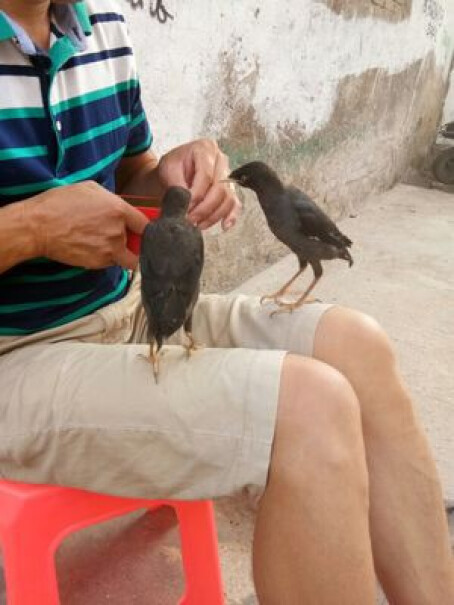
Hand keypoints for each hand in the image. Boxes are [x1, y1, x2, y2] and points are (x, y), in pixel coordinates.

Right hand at [29, 181, 148, 268]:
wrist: (38, 226)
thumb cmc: (60, 203)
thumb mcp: (90, 189)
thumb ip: (112, 200)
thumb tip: (121, 208)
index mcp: (118, 210)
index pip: (146, 224)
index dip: (145, 228)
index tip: (142, 230)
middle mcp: (118, 232)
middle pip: (139, 243)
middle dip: (132, 241)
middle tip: (120, 237)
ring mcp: (109, 250)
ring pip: (128, 257)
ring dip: (121, 253)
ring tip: (102, 243)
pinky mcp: (98, 263)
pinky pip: (111, 263)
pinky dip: (106, 258)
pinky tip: (91, 248)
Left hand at [158, 138, 240, 230]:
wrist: (175, 170)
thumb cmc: (173, 167)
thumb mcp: (168, 170)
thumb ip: (177, 185)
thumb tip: (187, 204)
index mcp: (205, 149)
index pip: (206, 175)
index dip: (196, 195)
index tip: (185, 208)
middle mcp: (221, 160)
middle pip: (220, 189)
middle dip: (204, 209)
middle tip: (190, 220)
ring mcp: (228, 175)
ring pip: (228, 199)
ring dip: (214, 216)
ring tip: (199, 225)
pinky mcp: (230, 189)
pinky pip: (235, 204)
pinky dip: (231, 216)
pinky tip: (224, 226)